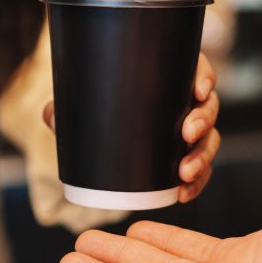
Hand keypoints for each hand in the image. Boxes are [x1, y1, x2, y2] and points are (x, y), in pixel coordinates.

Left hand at [42, 53, 220, 202]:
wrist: (100, 132)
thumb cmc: (97, 107)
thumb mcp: (81, 103)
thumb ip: (65, 107)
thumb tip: (52, 116)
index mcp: (170, 77)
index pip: (196, 69)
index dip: (204, 76)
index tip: (198, 89)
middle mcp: (185, 102)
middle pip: (208, 106)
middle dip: (203, 121)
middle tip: (187, 133)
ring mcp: (189, 130)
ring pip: (209, 140)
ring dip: (202, 156)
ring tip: (185, 172)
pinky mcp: (185, 156)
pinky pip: (201, 168)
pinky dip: (197, 182)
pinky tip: (184, 193)